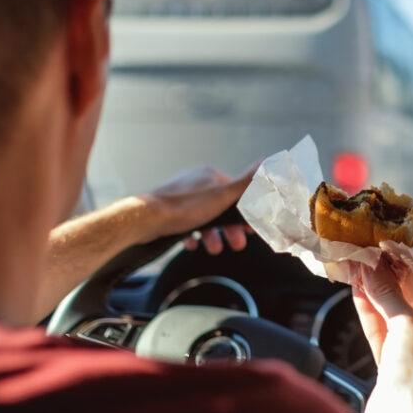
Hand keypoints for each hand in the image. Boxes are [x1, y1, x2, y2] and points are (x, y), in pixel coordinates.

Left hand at [140, 163, 258, 254]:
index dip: (244, 211)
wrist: (147, 219)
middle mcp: (195, 183)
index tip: (250, 227)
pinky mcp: (168, 211)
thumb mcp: (223, 195)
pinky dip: (193, 235)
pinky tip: (194, 244)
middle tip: (236, 243)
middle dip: (229, 228)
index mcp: (209, 175)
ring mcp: (180, 197)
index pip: (234, 192)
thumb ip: (246, 182)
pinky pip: (186, 224)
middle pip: (220, 208)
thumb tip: (266, 163)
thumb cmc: (184, 207)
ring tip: (215, 248)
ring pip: (203, 217)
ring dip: (212, 235)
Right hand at [352, 262, 412, 412]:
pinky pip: (383, 330)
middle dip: (402, 274)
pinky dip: (371, 310)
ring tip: (365, 263)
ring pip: (399, 312)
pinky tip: (358, 288)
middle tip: (384, 249)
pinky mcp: (395, 364)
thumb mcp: (410, 326)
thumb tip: (374, 269)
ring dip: (381, 290)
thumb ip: (390, 294)